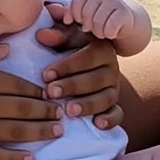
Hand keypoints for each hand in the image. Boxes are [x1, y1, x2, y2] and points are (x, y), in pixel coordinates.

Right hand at [0, 43, 63, 159]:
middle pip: (24, 110)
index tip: (52, 94)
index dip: (38, 92)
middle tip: (62, 114)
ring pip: (16, 133)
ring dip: (39, 133)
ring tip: (56, 132)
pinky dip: (14, 158)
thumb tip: (8, 50)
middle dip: (46, 112)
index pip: (20, 86)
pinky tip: (29, 158)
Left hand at [36, 9, 122, 129]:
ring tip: (68, 111)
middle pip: (95, 80)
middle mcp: (112, 69)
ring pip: (106, 99)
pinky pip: (117, 115)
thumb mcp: (66, 38)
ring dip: (87, 105)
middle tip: (51, 93)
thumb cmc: (70, 47)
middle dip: (72, 87)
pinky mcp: (114, 106)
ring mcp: (114, 89)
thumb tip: (42, 35)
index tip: (45, 75)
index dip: (66, 67)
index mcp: (102, 49)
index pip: (87, 57)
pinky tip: (97, 124)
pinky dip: (110, 120)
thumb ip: (57, 35)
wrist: (85, 64)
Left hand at [62, 0, 134, 40]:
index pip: (75, 6)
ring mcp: (114, 0)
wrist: (126, 22)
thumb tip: (49, 9)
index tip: (81, 23)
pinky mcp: (124, 12)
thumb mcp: (82, 15)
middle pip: (86, 15)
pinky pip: (109, 27)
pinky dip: (108, 34)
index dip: (77, 18)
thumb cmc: (99, 18)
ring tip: (102, 31)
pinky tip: (111, 33)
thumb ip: (66, 13)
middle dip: (88, 26)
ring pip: (97, 22)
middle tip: (93, 29)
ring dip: (98, 32)